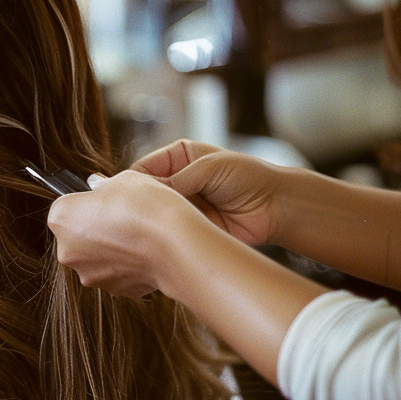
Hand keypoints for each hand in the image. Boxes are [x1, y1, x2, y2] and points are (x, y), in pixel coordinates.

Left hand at [47, 170, 195, 297]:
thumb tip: (102, 191)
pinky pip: (117, 273)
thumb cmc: (145, 207)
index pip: (66, 207)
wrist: (174, 243)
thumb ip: (104, 187)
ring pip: (97, 258)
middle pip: (78, 236)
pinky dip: (128, 264)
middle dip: (97, 228)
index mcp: (61, 219)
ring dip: (112, 248)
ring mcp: (90, 275)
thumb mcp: (121, 179)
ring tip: (138, 235)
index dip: (88, 202)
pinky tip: (146, 252)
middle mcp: (67, 252)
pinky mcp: (114, 291)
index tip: (106, 200)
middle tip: (124, 217)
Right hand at [133, 140, 281, 246]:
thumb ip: (177, 179)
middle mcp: (177, 181)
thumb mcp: (208, 168)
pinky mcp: (191, 227)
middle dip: (139, 205)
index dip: (132, 184)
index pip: (143, 169)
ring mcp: (183, 206)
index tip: (124, 198)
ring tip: (145, 230)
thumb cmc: (247, 177)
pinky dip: (165, 237)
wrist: (276, 206)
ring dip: (153, 222)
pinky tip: (159, 241)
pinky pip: (171, 233)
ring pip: (156, 215)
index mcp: (177, 158)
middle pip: (146, 194)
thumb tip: (146, 194)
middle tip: (130, 217)